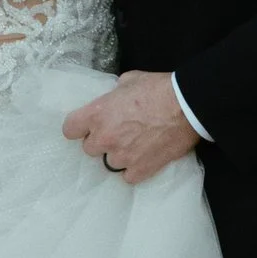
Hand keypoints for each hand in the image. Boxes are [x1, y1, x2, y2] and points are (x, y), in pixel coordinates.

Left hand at [64, 71, 198, 183]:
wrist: (186, 106)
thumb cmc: (158, 88)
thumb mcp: (128, 81)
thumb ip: (114, 94)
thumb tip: (114, 98)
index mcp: (97, 114)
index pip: (69, 129)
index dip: (78, 127)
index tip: (86, 127)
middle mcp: (105, 138)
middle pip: (89, 148)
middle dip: (101, 141)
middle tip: (117, 133)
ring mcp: (122, 156)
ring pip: (109, 163)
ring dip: (118, 155)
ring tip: (134, 145)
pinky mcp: (140, 169)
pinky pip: (128, 176)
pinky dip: (134, 169)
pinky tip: (143, 157)